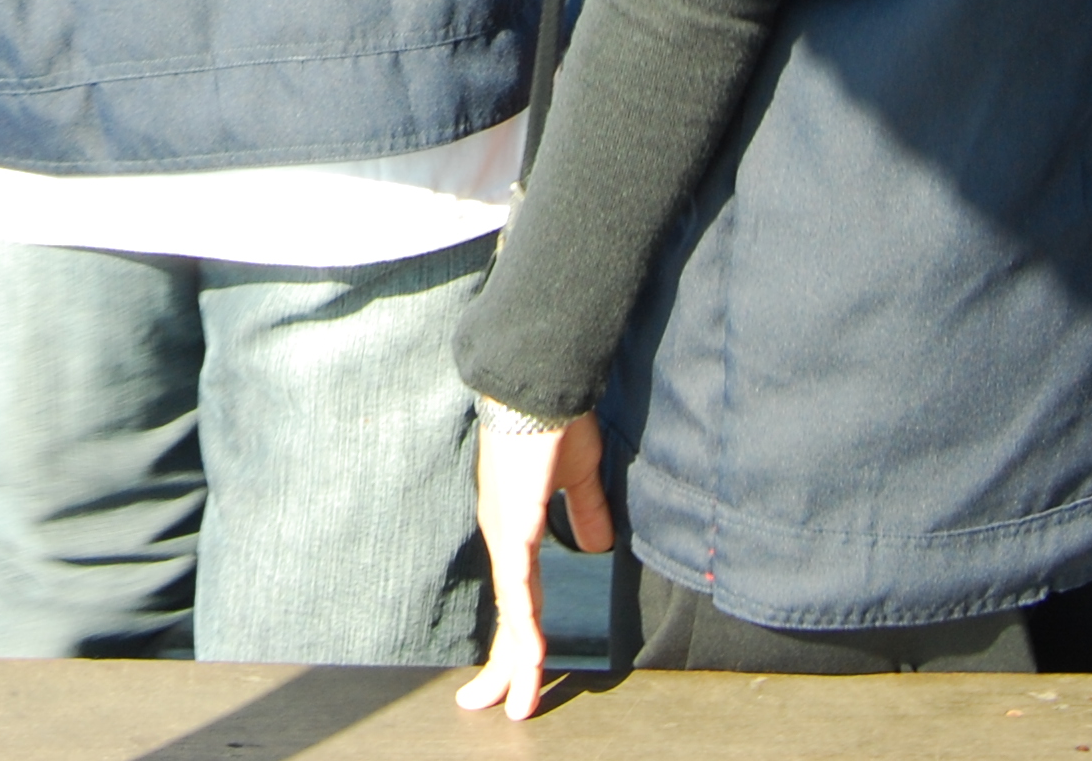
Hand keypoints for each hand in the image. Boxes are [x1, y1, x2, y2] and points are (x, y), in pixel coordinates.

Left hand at [458, 407, 608, 721]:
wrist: (540, 383)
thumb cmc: (554, 422)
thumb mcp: (577, 477)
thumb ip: (586, 512)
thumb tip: (598, 547)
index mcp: (515, 528)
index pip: (516, 597)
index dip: (517, 637)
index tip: (516, 674)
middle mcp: (503, 536)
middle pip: (505, 615)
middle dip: (503, 666)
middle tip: (493, 708)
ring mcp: (505, 530)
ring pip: (511, 610)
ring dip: (517, 658)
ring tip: (519, 698)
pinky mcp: (515, 522)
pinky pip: (519, 584)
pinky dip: (525, 622)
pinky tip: (529, 652)